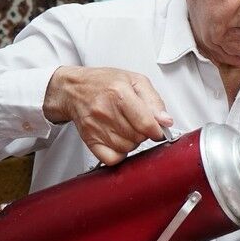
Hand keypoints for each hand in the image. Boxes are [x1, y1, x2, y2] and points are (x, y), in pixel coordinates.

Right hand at [43, 66, 171, 165]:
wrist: (74, 89)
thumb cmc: (104, 82)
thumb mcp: (135, 81)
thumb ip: (154, 101)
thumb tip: (165, 121)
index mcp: (119, 93)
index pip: (145, 123)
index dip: (157, 130)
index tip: (158, 129)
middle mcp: (106, 111)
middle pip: (138, 137)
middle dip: (144, 133)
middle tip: (138, 123)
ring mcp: (96, 127)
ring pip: (127, 149)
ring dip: (132, 142)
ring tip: (127, 128)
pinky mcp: (89, 139)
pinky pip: (112, 159)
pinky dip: (120, 153)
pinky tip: (118, 140)